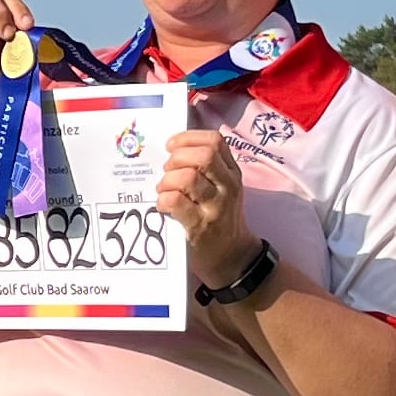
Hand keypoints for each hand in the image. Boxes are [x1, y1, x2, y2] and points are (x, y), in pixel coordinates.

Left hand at [156, 128, 260, 287]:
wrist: (233, 256)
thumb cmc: (220, 218)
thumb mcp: (223, 189)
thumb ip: (206, 169)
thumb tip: (170, 152)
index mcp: (231, 172)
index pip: (214, 140)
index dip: (188, 138)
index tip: (171, 146)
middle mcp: (227, 186)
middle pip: (203, 155)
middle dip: (177, 158)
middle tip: (167, 171)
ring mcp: (216, 207)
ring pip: (188, 178)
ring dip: (168, 181)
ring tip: (164, 190)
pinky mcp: (200, 226)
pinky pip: (176, 202)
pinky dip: (164, 200)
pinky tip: (163, 206)